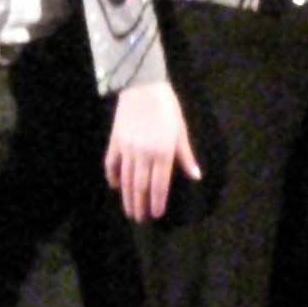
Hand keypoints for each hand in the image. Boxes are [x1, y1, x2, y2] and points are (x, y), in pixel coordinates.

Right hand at [105, 81, 200, 222]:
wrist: (142, 86)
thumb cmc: (167, 108)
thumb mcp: (180, 131)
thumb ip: (185, 156)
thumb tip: (195, 176)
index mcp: (162, 152)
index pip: (159, 185)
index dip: (157, 202)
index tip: (155, 215)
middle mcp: (144, 154)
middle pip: (141, 187)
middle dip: (140, 205)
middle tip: (140, 220)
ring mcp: (127, 149)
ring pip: (126, 180)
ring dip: (127, 198)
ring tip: (129, 211)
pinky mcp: (115, 141)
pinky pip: (111, 164)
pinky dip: (112, 177)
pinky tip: (115, 186)